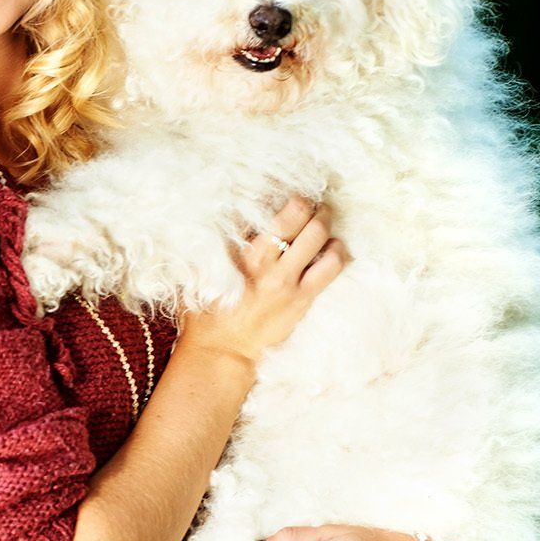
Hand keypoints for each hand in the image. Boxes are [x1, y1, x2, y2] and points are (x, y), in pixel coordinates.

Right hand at [177, 194, 348, 368]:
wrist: (221, 352)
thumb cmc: (206, 311)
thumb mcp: (204, 271)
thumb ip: (219, 244)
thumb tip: (233, 213)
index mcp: (241, 255)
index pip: (271, 210)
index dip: (284, 194)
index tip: (286, 188)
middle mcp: (268, 265)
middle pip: (302, 217)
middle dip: (310, 204)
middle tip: (309, 202)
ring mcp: (289, 283)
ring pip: (321, 237)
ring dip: (325, 224)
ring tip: (321, 221)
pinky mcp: (303, 300)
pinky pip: (332, 267)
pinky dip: (336, 252)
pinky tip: (330, 249)